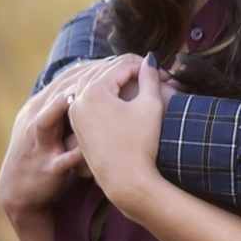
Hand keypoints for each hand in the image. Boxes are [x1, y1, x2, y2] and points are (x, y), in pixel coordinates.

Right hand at [0, 57, 120, 222]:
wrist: (19, 191)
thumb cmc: (41, 153)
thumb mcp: (49, 125)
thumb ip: (66, 104)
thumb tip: (92, 82)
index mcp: (40, 107)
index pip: (65, 80)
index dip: (90, 68)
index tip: (116, 59)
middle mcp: (36, 120)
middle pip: (58, 92)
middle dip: (85, 77)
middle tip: (115, 66)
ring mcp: (40, 144)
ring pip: (49, 118)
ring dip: (67, 103)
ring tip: (91, 91)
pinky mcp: (48, 168)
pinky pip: (62, 158)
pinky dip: (74, 150)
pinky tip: (90, 143)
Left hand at [64, 54, 172, 213]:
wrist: (126, 180)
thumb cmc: (141, 143)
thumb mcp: (150, 105)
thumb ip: (150, 77)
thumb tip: (150, 60)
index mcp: (93, 91)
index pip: (121, 66)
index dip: (146, 67)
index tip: (166, 75)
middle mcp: (78, 100)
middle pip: (103, 71)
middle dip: (128, 69)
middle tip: (151, 72)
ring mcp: (75, 114)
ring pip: (92, 84)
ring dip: (113, 79)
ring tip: (137, 80)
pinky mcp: (77, 126)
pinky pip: (87, 99)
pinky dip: (103, 92)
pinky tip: (120, 95)